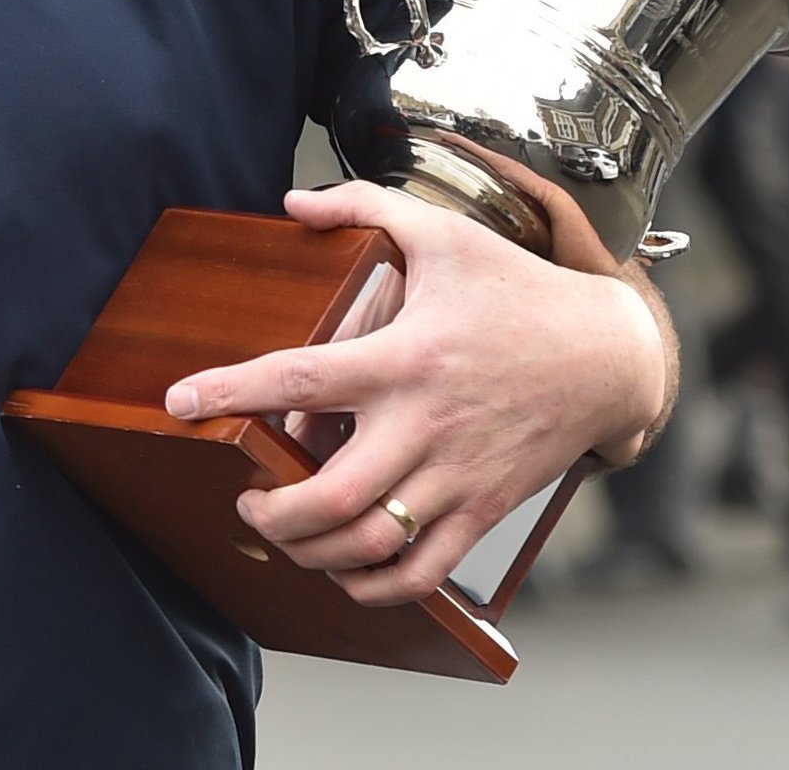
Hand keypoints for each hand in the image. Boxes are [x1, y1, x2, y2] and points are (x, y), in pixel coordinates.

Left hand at [162, 181, 666, 604]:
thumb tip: (292, 203)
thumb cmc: (516, 291)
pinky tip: (342, 569)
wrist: (608, 356)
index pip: (301, 377)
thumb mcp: (442, 232)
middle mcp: (426, 425)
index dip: (232, 391)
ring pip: (372, 544)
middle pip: (331, 495)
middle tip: (241, 496)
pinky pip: (422, 573)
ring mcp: (456, 476)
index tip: (179, 401)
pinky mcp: (483, 511)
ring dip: (311, 552)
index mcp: (406, 356)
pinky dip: (373, 585)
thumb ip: (362, 207)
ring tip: (281, 531)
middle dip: (270, 511)